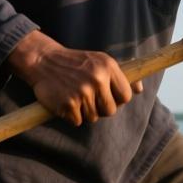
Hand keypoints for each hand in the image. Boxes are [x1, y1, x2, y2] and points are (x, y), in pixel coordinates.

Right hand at [6, 30, 142, 125]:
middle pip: (111, 110)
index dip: (119, 100)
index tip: (110, 98)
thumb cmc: (75, 63)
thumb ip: (121, 75)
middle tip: (89, 99)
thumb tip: (139, 89)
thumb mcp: (100, 61)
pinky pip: (77, 121)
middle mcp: (98, 79)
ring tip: (75, 97)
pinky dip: (71, 116)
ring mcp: (83, 92)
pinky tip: (65, 102)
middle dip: (101, 109)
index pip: (126, 95)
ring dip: (85, 112)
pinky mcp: (68, 104)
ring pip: (93, 117)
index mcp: (108, 67)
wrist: (43, 61)